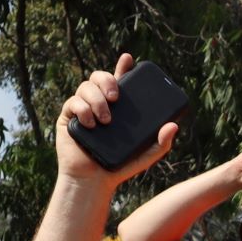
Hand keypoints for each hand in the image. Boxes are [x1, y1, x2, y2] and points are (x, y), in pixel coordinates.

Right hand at [54, 53, 177, 185]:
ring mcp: (82, 108)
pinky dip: (83, 111)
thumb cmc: (120, 166)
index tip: (128, 59)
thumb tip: (173, 125)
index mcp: (118, 107)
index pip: (120, 81)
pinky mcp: (68, 117)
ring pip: (86, 86)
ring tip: (106, 120)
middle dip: (107, 80)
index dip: (123, 67)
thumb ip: (161, 142)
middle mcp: (99, 103)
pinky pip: (73, 102)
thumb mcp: (147, 155)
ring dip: (97, 100)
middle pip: (99, 76)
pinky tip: (91, 124)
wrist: (94, 181)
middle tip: (116, 97)